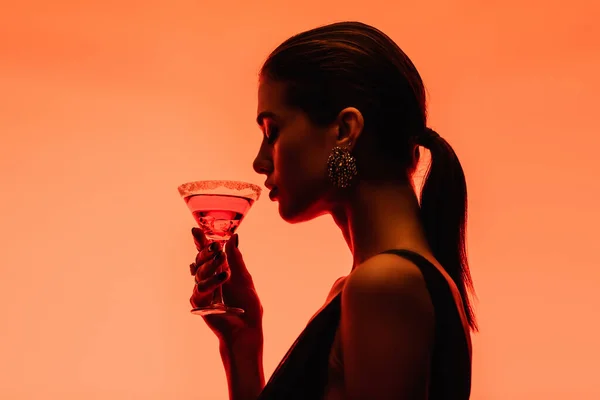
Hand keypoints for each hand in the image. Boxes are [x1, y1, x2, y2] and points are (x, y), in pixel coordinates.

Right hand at [189, 228, 263, 345]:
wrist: (246, 329)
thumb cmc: (247, 306)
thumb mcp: (244, 278)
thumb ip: (236, 259)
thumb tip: (233, 237)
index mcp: (219, 271)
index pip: (208, 254)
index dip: (201, 242)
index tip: (196, 229)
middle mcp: (209, 280)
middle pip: (200, 261)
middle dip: (206, 251)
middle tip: (215, 245)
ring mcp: (203, 292)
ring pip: (199, 273)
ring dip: (212, 265)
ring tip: (223, 260)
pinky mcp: (200, 304)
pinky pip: (200, 289)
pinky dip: (212, 282)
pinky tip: (223, 276)